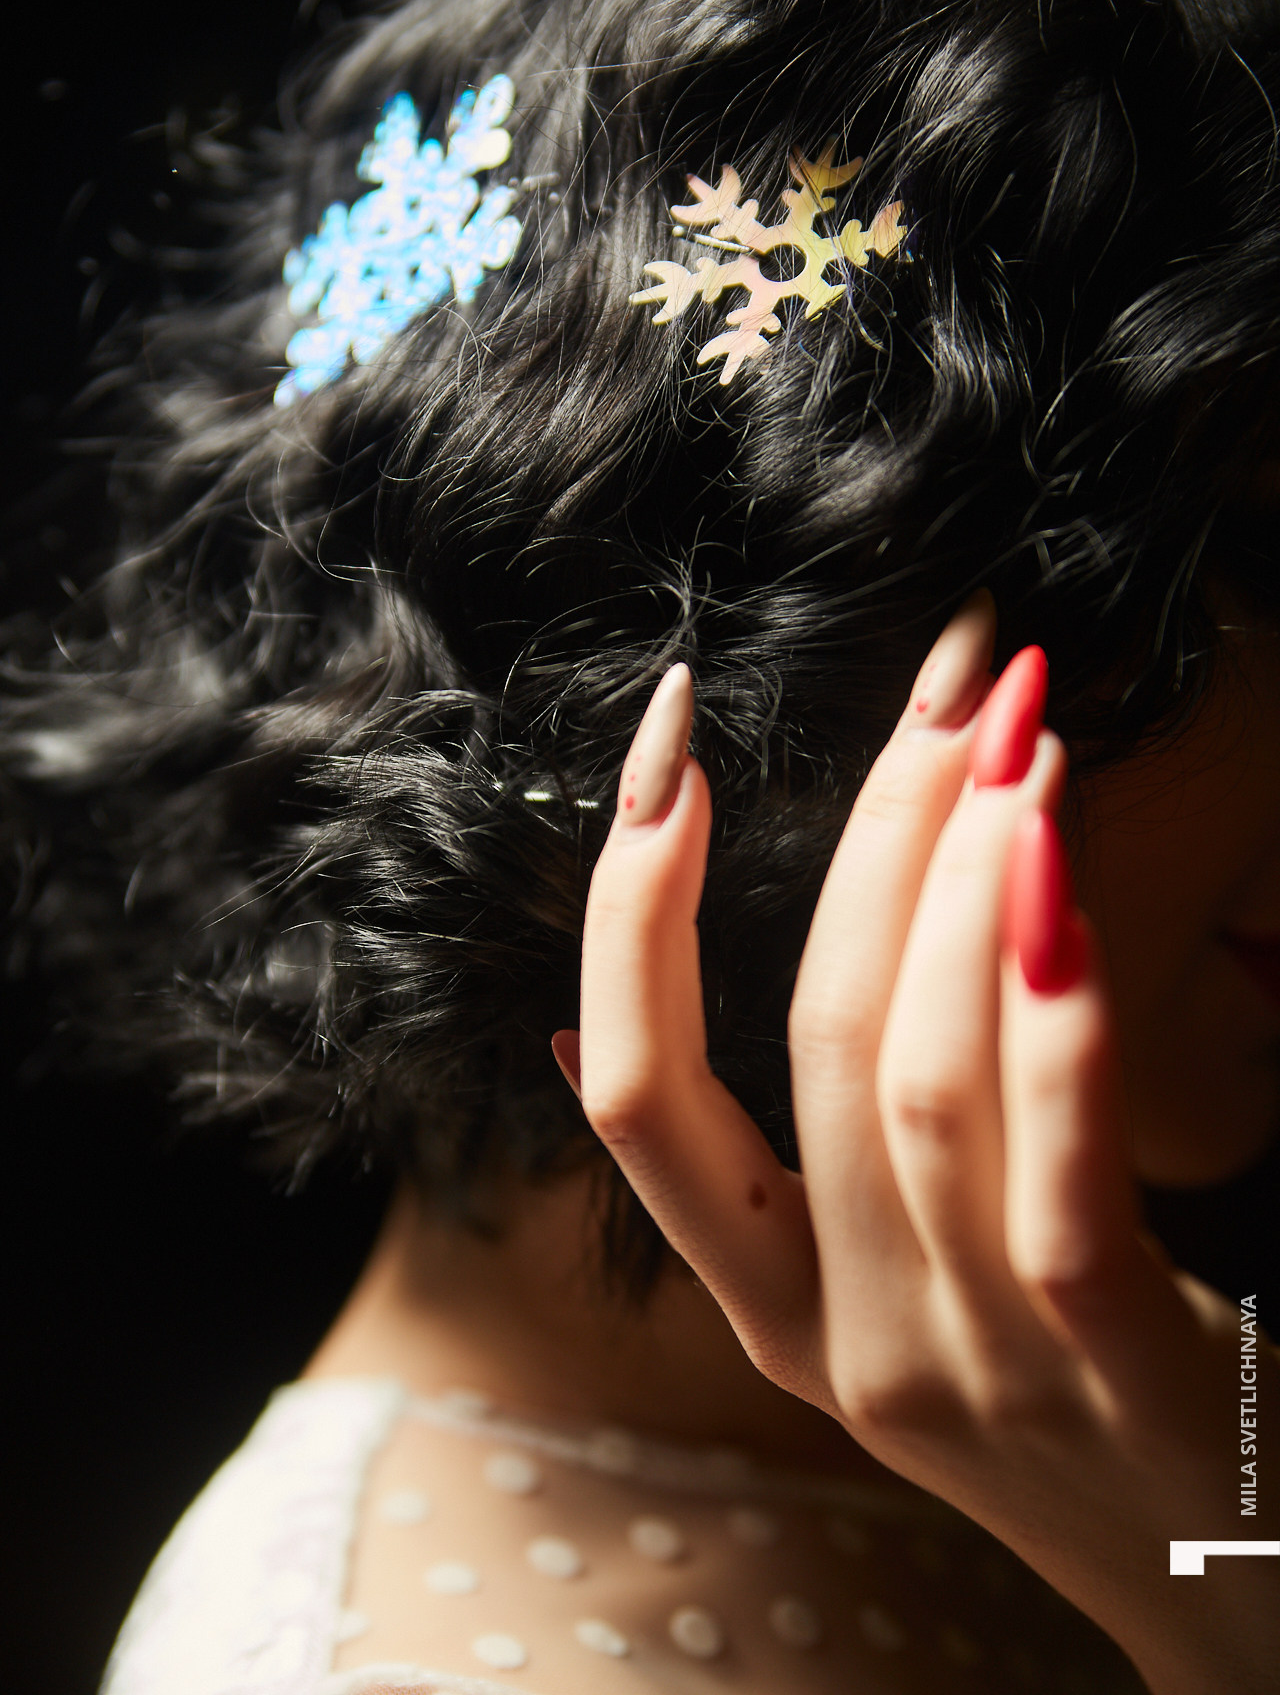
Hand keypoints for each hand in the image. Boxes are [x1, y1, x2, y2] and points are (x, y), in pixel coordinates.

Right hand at [557, 594, 1278, 1693]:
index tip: (666, 746)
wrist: (1233, 1596)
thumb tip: (583, 1025)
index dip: (623, 911)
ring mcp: (965, 1366)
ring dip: (961, 874)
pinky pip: (1053, 1172)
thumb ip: (785, 1163)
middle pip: (807, 1035)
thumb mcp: (895, 1285)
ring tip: (1022, 733)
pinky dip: (1044, 1008)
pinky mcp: (1106, 1372)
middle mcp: (837, 1339)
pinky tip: (1056, 873)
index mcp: (768, 1304)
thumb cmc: (1064, 1391)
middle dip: (867, 825)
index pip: (630, 1093)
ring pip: (912, 1077)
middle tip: (947, 676)